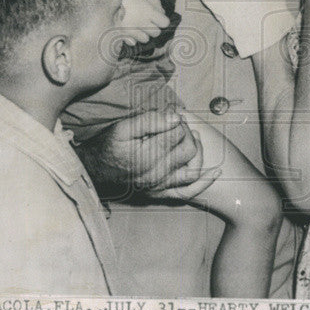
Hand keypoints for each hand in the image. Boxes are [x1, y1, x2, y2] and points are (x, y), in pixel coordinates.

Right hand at [86, 108, 206, 195]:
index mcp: (148, 155)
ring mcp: (160, 186)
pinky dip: (204, 182)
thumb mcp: (123, 128)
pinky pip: (188, 192)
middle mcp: (157, 174)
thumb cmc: (107, 146)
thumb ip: (151, 121)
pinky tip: (216, 172)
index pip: (178, 133)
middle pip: (188, 149)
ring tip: (193, 138)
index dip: (178, 120)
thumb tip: (177, 116)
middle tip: (177, 126)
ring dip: (198, 152)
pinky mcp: (161, 193)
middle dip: (187, 133)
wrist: (94, 171)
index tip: (170, 116)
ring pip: (192, 169)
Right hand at [119, 0, 169, 44]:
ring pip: (145, 39)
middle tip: (146, 21)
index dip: (162, 20)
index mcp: (149, 12)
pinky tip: (129, 30)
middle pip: (156, 33)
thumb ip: (155, 2)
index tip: (157, 17)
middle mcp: (143, 23)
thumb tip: (162, 12)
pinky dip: (132, 38)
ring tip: (136, 25)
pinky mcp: (122, 36)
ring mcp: (132, 31)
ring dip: (143, 34)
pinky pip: (133, 42)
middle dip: (153, 27)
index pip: (165, 23)